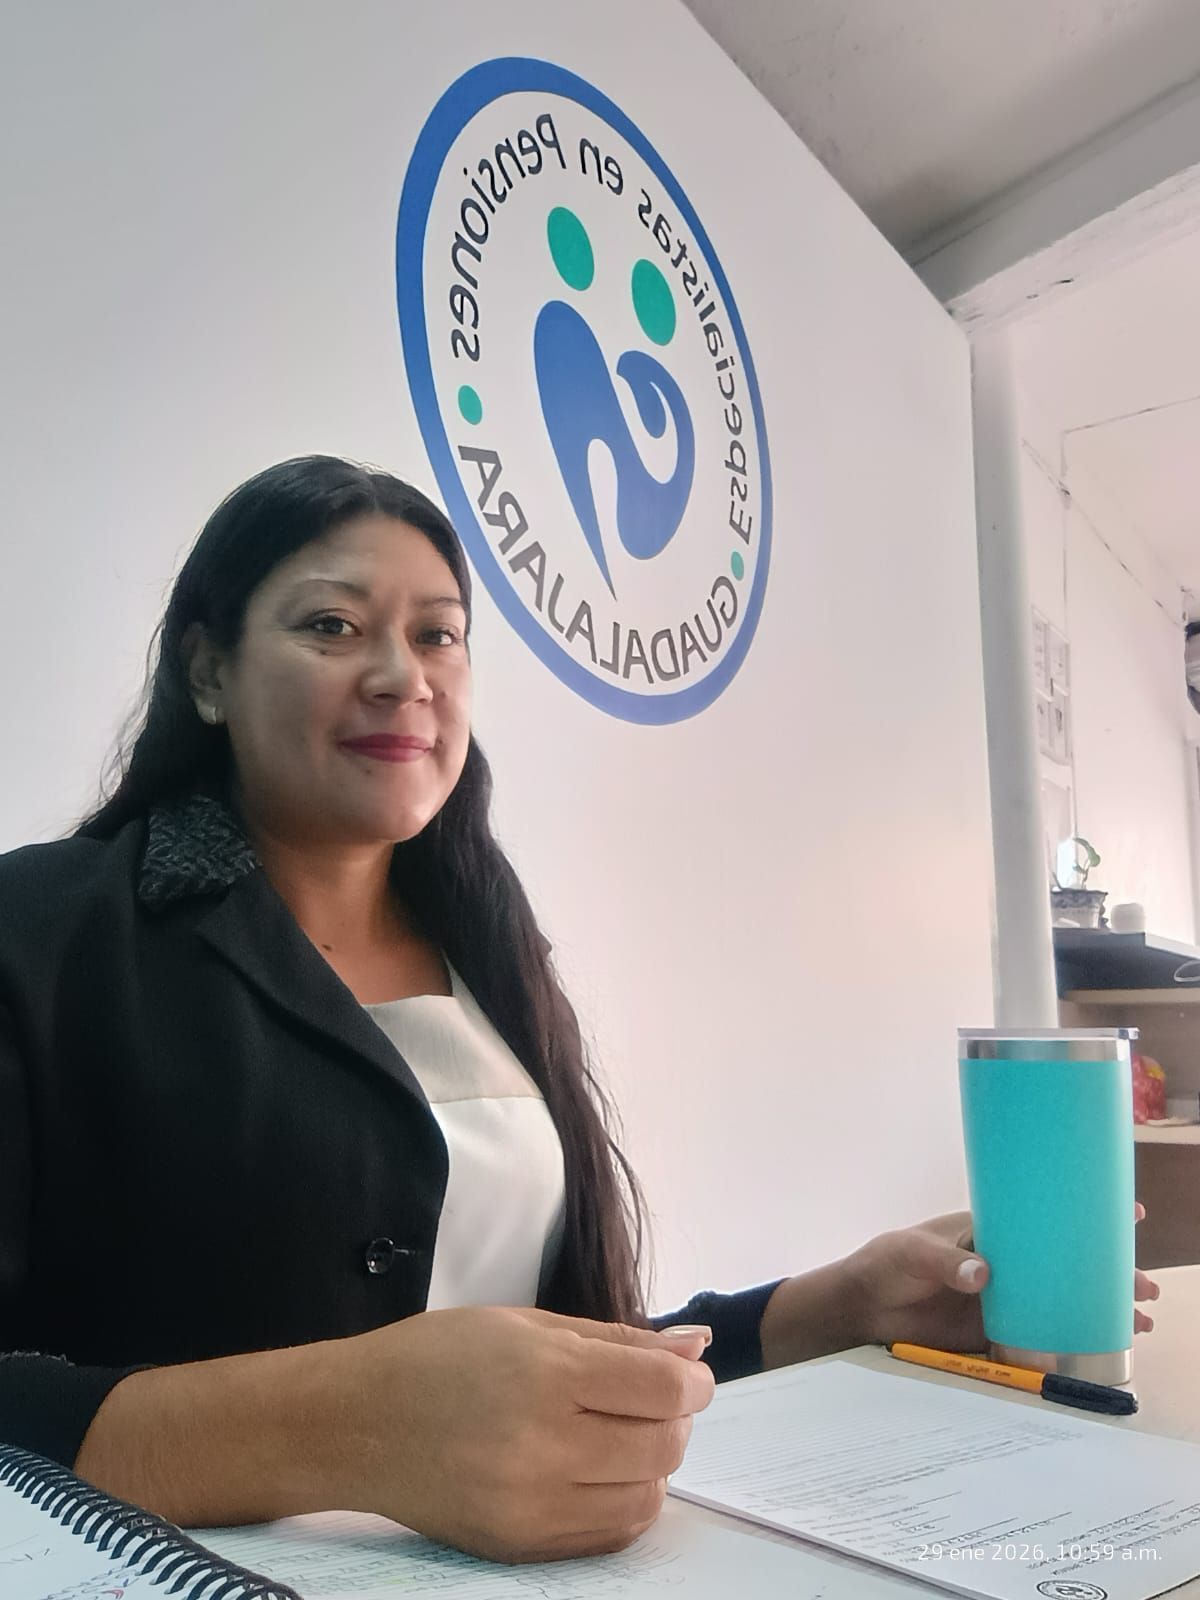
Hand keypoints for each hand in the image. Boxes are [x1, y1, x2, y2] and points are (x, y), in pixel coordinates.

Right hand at [322, 1305, 714, 1562]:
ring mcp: (530, 1506)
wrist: (354, 1423)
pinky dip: (624, 1503)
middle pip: (662, 1445)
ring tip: (623, 1435)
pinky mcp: (519, 1547)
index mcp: (544, 1375)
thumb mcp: (526, 1325)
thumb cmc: (437, 1357)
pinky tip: (601, 1472)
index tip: (687, 1375)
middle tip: (651, 1399)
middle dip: (675, 1419)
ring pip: (645, 1498)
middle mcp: (541, 1446)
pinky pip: (608, 1536)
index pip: (661, 1389)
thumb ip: (617, 1340)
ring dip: (653, 1464)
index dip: (691, 1381)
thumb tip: (694, 1348)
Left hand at [843, 1206, 1160, 1350]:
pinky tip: (1094, 1353)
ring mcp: (1003, 1299)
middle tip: (1146, 1288)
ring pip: (1060, 1303)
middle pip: (1064, 1266)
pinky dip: (1066, 1344)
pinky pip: (1037, 1338)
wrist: (864, 1307)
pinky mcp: (993, 1332)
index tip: (1131, 1214)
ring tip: (1139, 1322)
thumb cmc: (887, 1263)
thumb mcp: (913, 1253)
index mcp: (990, 1232)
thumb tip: (985, 1274)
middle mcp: (1006, 1264)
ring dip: (1097, 1311)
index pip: (1043, 1219)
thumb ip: (947, 1262)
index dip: (1084, 1216)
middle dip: (1108, 1274)